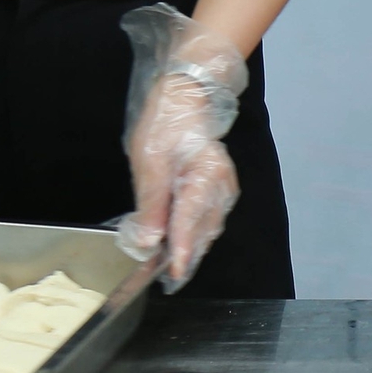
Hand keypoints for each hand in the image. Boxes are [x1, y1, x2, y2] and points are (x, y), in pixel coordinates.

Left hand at [117, 75, 239, 289]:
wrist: (186, 96)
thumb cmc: (165, 122)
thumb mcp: (149, 161)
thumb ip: (151, 205)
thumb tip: (147, 242)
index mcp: (206, 173)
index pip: (191, 219)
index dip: (182, 249)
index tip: (173, 272)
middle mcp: (222, 184)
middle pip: (204, 229)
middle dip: (186, 253)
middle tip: (166, 276)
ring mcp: (224, 186)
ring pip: (208, 227)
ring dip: (191, 245)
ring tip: (171, 264)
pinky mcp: (220, 187)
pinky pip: (209, 218)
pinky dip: (196, 232)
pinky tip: (181, 241)